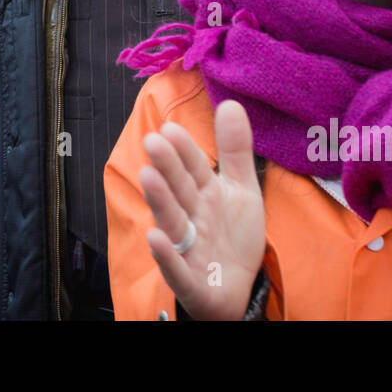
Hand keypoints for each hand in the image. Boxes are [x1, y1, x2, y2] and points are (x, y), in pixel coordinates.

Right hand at [139, 100, 265, 319]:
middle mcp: (191, 218)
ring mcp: (188, 249)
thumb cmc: (233, 237)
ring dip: (160, 202)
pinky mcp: (191, 282)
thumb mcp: (242, 190)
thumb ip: (235, 150)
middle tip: (154, 142)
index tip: (171, 128)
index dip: (184, 151)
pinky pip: (177, 268)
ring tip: (149, 178)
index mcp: (204, 195)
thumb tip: (232, 103)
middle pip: (179, 191)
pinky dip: (166, 256)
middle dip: (167, 168)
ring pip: (172, 223)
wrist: (238, 289)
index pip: (194, 168)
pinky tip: (155, 238)